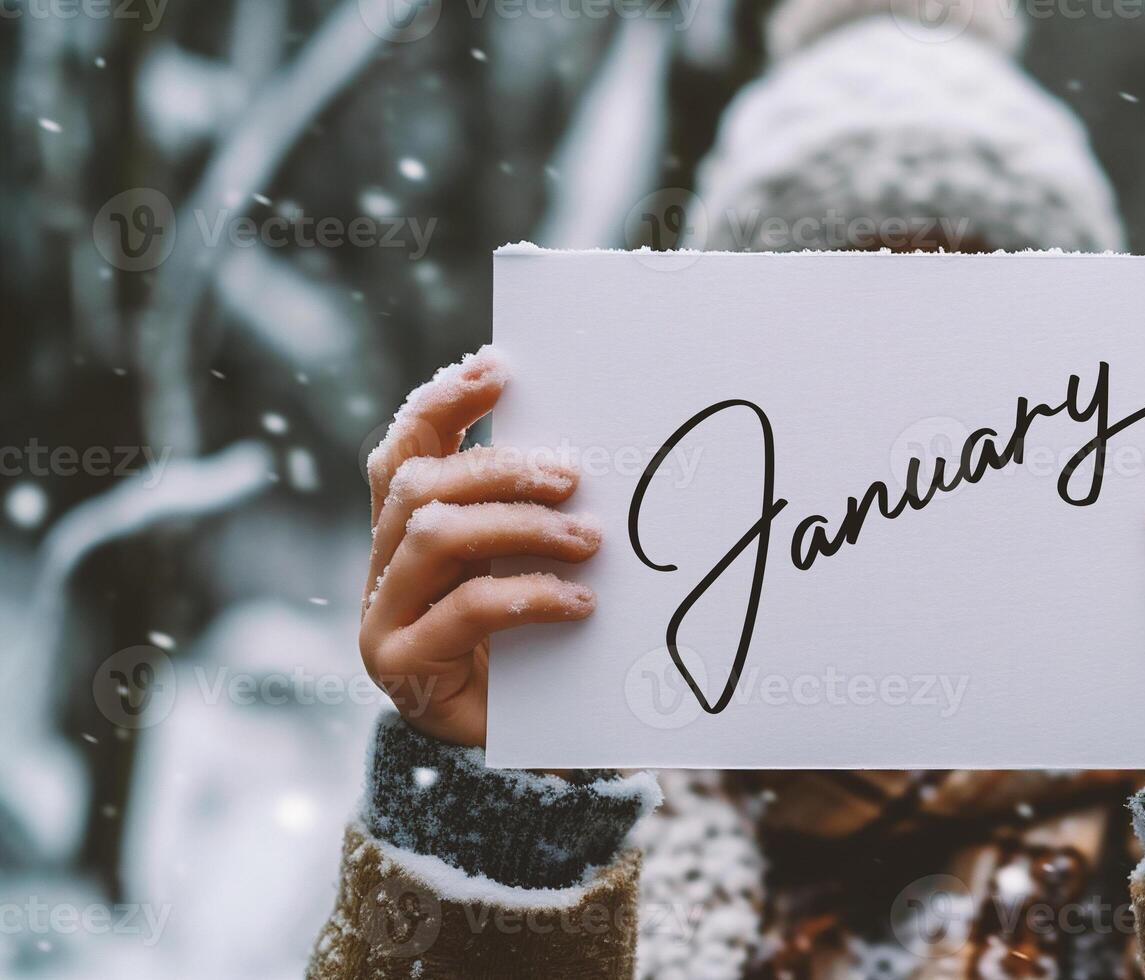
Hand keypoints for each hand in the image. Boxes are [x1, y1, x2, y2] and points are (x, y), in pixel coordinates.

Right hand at [359, 346, 599, 746]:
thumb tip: (586, 456)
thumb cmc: (525, 648)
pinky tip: (579, 604)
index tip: (498, 369)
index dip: (443, 402)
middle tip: (573, 478)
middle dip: (501, 469)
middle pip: (422, 484)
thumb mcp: (522, 569)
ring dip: (518, 526)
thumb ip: (526, 518)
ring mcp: (381, 615)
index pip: (406, 448)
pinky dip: (527, 595)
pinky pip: (462, 610)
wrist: (509, 753)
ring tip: (588, 541)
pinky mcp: (401, 665)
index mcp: (405, 531)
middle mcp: (381, 565)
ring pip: (433, 535)